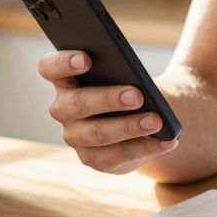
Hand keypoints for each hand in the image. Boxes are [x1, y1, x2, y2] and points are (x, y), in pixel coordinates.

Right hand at [38, 50, 178, 173]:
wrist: (142, 114)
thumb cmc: (129, 83)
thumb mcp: (126, 73)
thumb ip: (126, 71)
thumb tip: (139, 84)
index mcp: (65, 78)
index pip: (50, 67)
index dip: (63, 62)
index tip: (87, 58)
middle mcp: (63, 108)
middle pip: (77, 103)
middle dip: (108, 99)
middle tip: (136, 96)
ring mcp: (75, 135)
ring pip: (96, 134)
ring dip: (128, 127)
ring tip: (156, 121)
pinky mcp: (93, 158)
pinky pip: (116, 156)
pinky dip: (145, 148)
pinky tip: (166, 142)